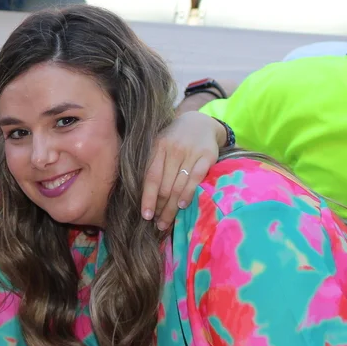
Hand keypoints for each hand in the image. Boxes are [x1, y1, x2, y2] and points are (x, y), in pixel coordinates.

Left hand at [140, 112, 220, 229]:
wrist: (200, 122)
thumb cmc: (174, 138)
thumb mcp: (159, 145)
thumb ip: (151, 164)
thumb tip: (139, 193)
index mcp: (158, 147)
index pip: (151, 177)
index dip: (147, 198)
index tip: (145, 215)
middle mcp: (173, 149)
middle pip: (165, 186)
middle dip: (160, 208)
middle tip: (158, 224)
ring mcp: (190, 152)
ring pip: (179, 185)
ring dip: (172, 207)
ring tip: (167, 221)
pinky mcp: (207, 156)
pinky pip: (196, 178)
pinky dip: (189, 193)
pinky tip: (184, 206)